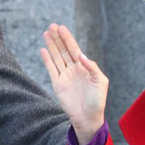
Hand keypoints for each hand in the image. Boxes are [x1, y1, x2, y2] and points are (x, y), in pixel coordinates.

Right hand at [39, 23, 108, 143]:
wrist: (88, 118)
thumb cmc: (98, 101)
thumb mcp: (101, 81)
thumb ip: (91, 67)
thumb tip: (80, 55)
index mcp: (85, 67)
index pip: (74, 49)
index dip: (68, 38)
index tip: (61, 28)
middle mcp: (73, 69)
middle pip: (63, 50)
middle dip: (58, 38)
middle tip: (52, 26)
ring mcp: (64, 76)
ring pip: (56, 57)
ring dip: (51, 45)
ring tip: (46, 33)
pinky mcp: (57, 84)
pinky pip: (51, 69)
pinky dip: (46, 60)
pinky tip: (43, 49)